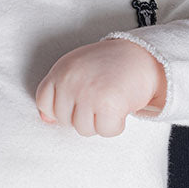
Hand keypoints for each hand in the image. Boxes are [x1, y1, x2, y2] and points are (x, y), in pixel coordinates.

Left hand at [35, 38, 167, 136]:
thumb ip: (59, 92)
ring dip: (100, 122)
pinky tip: (121, 107)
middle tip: (100, 97)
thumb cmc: (110, 66)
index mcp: (61, 70)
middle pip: (64, 121)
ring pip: (83, 129)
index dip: (61, 109)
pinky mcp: (107, 105)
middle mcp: (71, 80)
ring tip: (110, 101)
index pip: (44, 103)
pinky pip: (105, 131)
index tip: (78, 101)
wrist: (144, 55)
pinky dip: (115, 125)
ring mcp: (88, 92)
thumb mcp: (78, 71)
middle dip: (83, 116)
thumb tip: (46, 120)